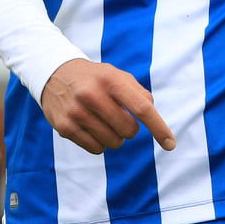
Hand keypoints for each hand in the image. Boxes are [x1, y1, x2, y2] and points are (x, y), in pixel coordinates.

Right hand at [39, 59, 174, 154]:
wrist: (54, 74)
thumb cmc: (95, 78)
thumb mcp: (117, 75)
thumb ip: (139, 94)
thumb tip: (152, 116)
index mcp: (110, 79)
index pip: (141, 108)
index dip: (159, 128)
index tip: (171, 144)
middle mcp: (91, 94)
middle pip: (129, 130)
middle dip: (129, 129)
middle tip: (118, 118)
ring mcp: (76, 111)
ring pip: (113, 143)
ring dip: (114, 137)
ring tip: (102, 122)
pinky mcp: (64, 126)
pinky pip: (96, 149)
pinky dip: (99, 143)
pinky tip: (90, 128)